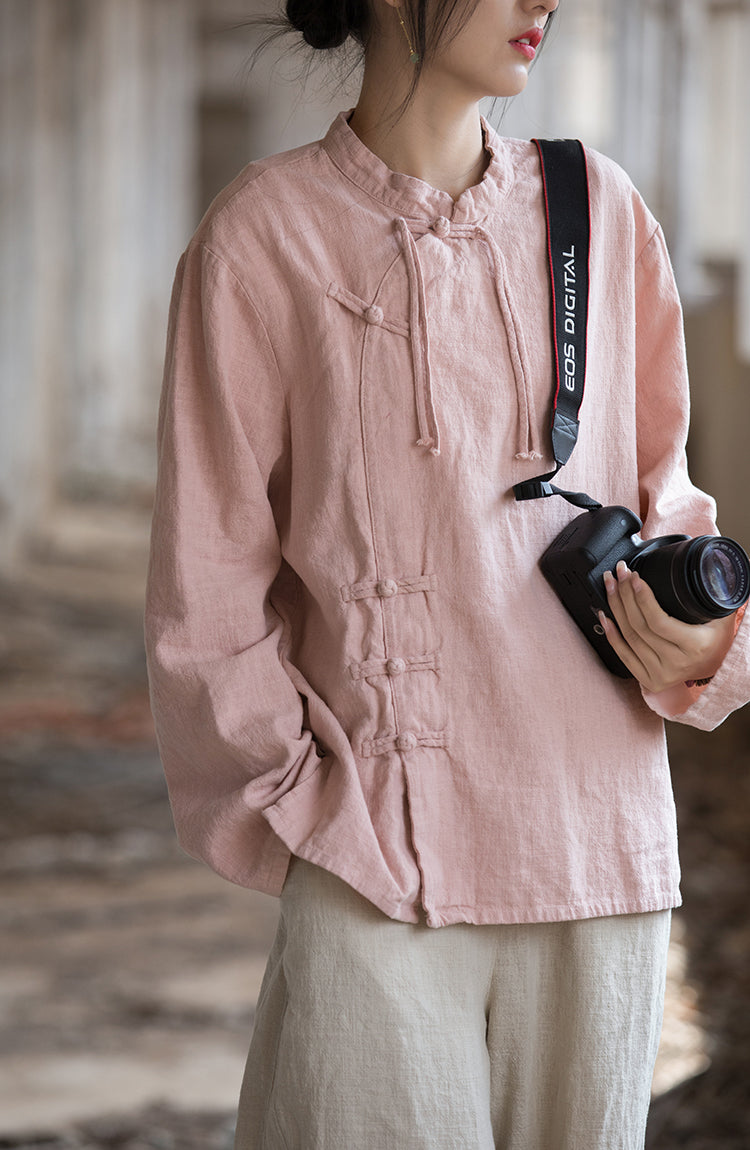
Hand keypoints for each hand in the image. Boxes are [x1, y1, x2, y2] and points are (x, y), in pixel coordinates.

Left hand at [598, 560, 735, 691]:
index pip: (659, 621)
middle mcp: (676, 663)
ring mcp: (660, 674)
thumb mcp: (721, 614)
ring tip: (610, 586)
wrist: (715, 665)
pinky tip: (604, 615)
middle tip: (619, 573)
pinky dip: (611, 634)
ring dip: (615, 609)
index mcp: (695, 646)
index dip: (642, 598)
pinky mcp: (648, 679)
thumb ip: (712, 593)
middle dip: (624, 595)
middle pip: (640, 626)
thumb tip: (706, 566)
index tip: (634, 578)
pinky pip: (623, 655)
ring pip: (629, 638)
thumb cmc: (716, 637)